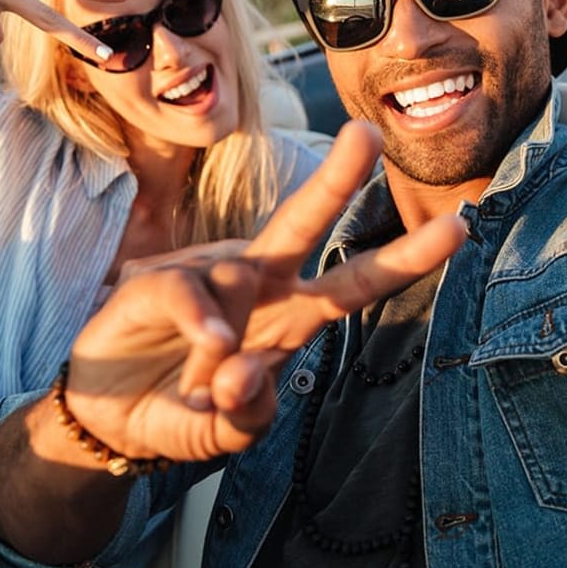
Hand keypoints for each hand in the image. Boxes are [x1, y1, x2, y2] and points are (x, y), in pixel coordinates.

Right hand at [62, 122, 467, 462]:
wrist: (106, 414)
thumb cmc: (180, 409)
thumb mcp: (223, 433)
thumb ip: (247, 416)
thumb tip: (245, 373)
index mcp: (291, 316)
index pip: (358, 283)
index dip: (409, 256)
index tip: (460, 225)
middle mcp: (259, 284)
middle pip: (305, 223)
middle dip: (338, 177)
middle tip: (367, 134)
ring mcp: (210, 277)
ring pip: (241, 272)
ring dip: (225, 342)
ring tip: (200, 384)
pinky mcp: (161, 281)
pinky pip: (194, 293)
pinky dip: (202, 324)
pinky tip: (208, 351)